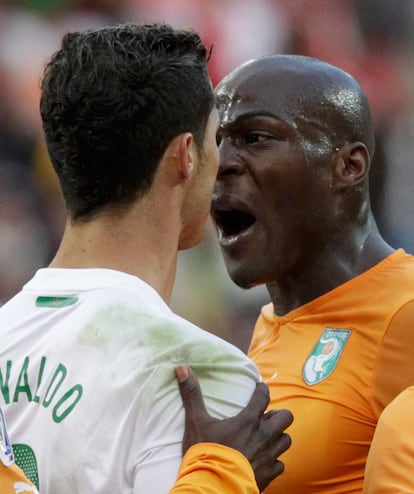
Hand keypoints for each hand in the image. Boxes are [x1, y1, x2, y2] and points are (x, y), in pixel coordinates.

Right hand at [176, 365, 292, 490]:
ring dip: (278, 437)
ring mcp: (268, 456)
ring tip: (266, 437)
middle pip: (285, 417)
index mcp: (249, 420)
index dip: (262, 389)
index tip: (258, 388)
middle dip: (278, 415)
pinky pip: (280, 465)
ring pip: (285, 440)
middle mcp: (263, 436)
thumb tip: (182, 368)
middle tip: (265, 417)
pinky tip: (264, 460)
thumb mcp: (196, 421)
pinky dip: (274, 461)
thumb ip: (191, 395)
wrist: (213, 486)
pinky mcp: (269, 475)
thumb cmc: (205, 452)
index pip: (263, 396)